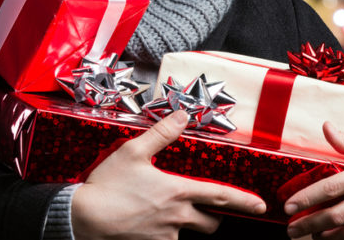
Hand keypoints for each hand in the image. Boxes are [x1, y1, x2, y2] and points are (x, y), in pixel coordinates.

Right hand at [71, 110, 266, 239]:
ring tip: (169, 215)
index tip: (261, 205)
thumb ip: (162, 133)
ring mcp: (165, 236)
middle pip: (211, 223)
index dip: (245, 201)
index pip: (221, 197)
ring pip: (190, 234)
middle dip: (213, 216)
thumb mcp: (133, 151)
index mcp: (177, 192)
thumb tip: (183, 116)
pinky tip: (149, 225)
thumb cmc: (107, 185)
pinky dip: (165, 234)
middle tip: (205, 208)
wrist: (82, 218)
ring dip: (187, 226)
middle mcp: (177, 218)